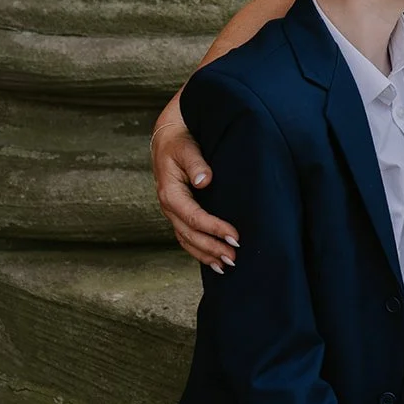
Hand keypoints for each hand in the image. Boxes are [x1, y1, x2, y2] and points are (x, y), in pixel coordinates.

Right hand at [152, 98, 238, 269]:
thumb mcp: (186, 148)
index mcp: (170, 193)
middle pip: (190, 234)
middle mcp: (169, 206)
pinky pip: (186, 236)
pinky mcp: (179, 212)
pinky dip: (199, 250)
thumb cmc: (180, 141)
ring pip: (187, 240)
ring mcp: (173, 211)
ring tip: (226, 266)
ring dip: (206, 254)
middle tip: (235, 257)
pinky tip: (213, 260)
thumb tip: (204, 181)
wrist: (168, 136)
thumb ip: (196, 163)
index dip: (214, 228)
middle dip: (212, 247)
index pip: (194, 217)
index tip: (235, 236)